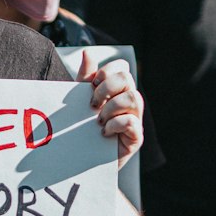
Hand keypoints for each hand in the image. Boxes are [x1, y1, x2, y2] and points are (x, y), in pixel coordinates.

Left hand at [79, 52, 143, 167]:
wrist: (83, 163)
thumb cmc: (82, 129)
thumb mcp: (79, 102)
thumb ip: (84, 79)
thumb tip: (87, 52)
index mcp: (117, 90)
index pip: (121, 66)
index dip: (106, 71)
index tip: (90, 86)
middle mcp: (129, 102)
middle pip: (128, 78)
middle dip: (106, 87)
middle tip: (92, 104)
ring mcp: (135, 119)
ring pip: (134, 98)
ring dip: (111, 107)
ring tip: (98, 121)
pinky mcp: (135, 138)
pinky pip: (132, 122)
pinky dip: (115, 125)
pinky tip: (103, 133)